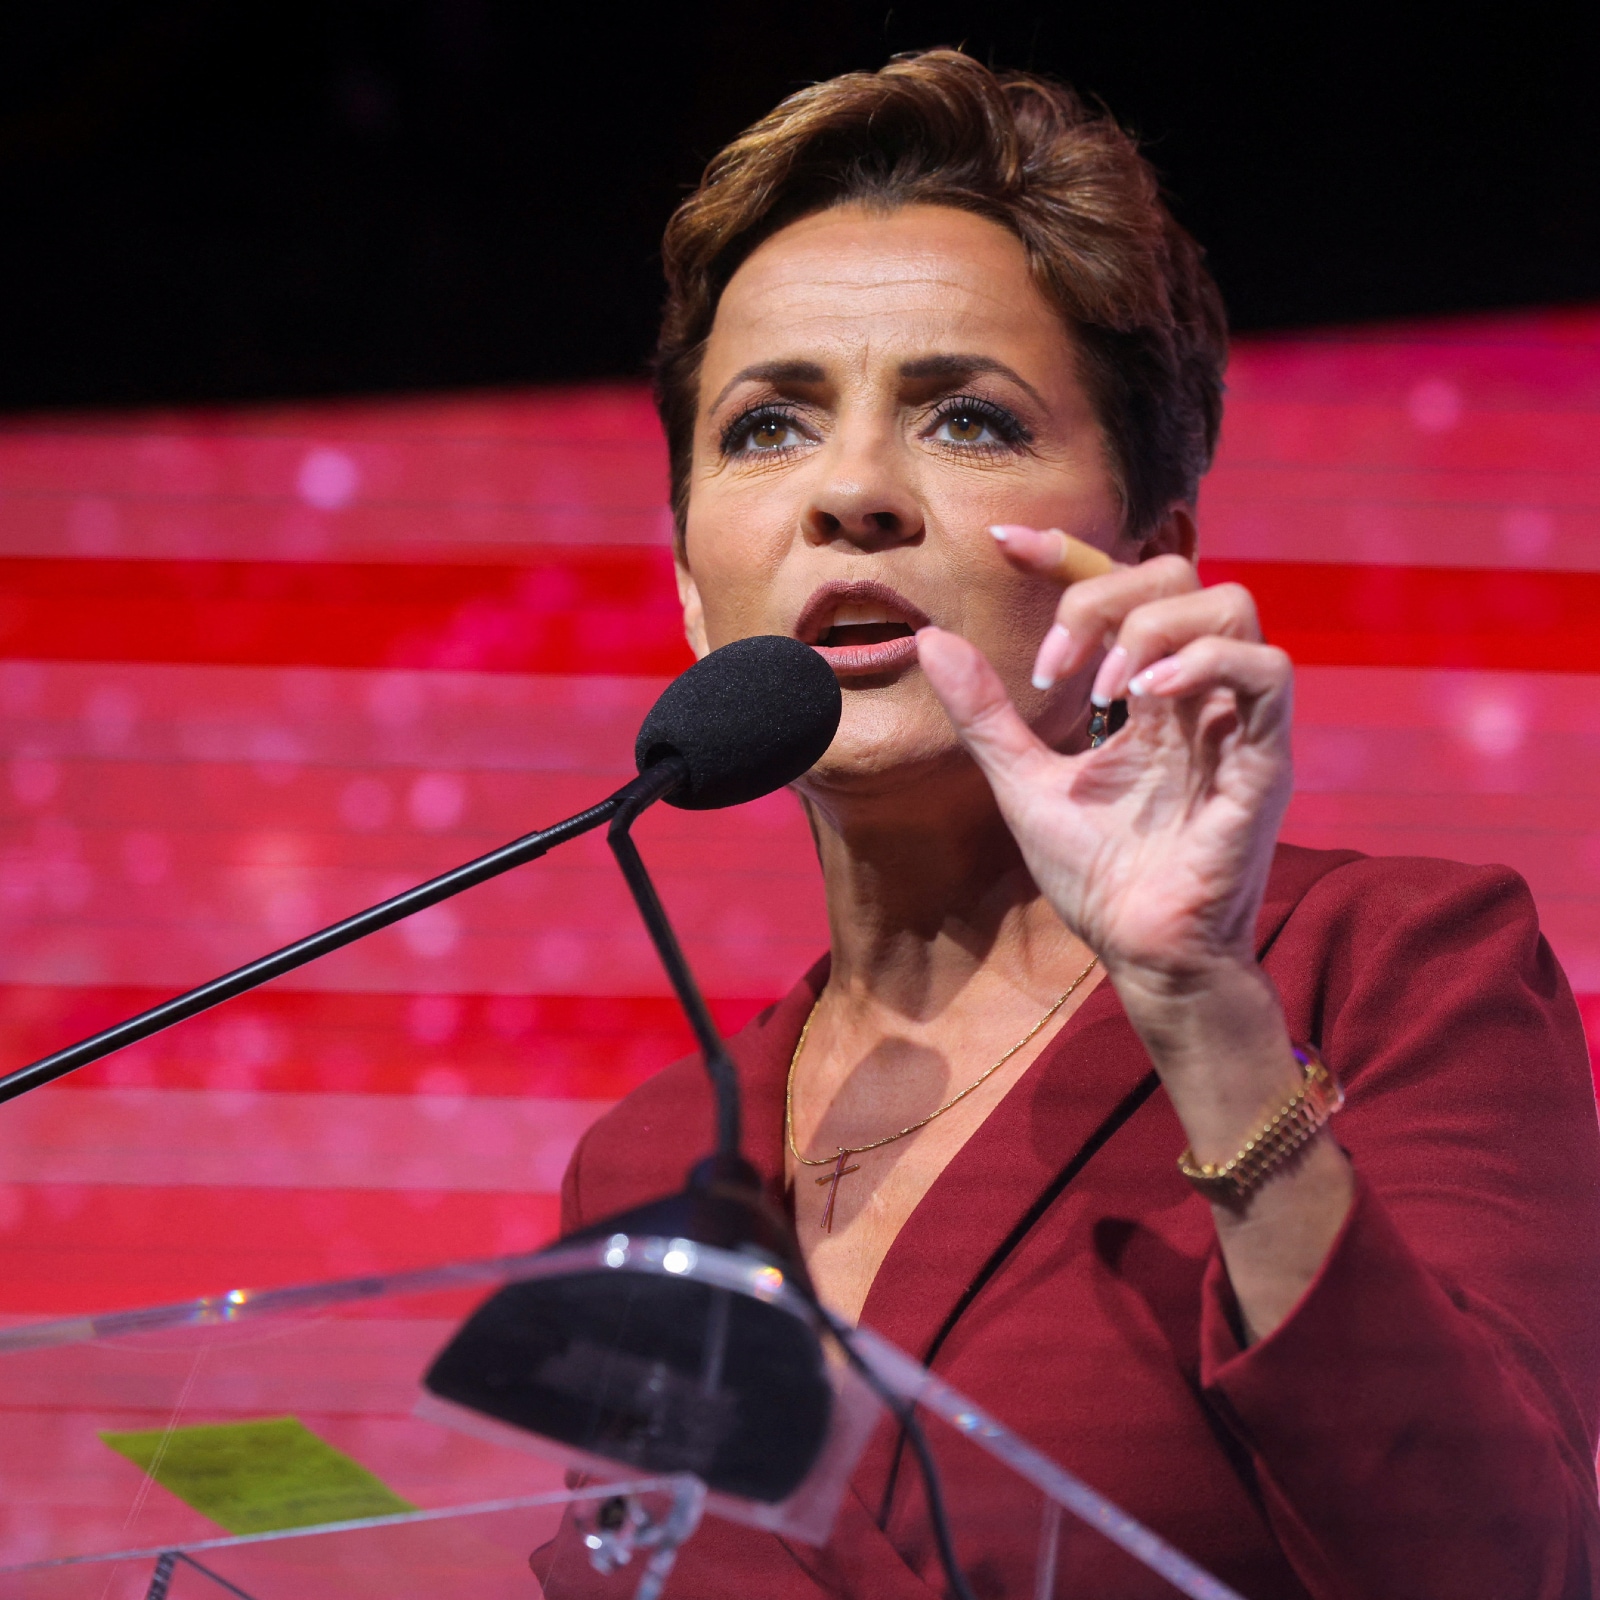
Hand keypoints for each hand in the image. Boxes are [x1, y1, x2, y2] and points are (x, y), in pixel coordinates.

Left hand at [917, 532, 1292, 997]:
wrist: (1142, 953)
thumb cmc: (1099, 875)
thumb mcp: (1023, 781)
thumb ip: (986, 713)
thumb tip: (930, 641)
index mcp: (1145, 693)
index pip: (1119, 587)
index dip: (1067, 553)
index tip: (1002, 544)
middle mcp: (1194, 694)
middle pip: (1179, 577)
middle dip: (1104, 597)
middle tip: (1052, 669)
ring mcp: (1235, 720)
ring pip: (1229, 603)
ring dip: (1153, 627)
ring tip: (1103, 689)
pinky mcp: (1266, 757)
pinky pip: (1266, 669)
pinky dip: (1206, 662)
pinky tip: (1145, 699)